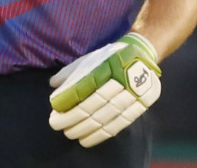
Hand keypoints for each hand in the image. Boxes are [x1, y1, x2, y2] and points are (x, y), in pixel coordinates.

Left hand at [48, 32, 160, 147]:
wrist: (144, 56)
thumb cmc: (111, 58)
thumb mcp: (92, 58)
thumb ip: (72, 71)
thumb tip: (52, 84)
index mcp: (108, 63)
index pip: (86, 84)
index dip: (69, 96)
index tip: (54, 106)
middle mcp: (122, 78)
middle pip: (94, 103)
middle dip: (73, 116)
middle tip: (56, 124)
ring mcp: (134, 94)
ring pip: (106, 116)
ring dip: (85, 128)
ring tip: (69, 134)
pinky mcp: (141, 106)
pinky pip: (119, 124)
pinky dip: (101, 135)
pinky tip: (86, 140)